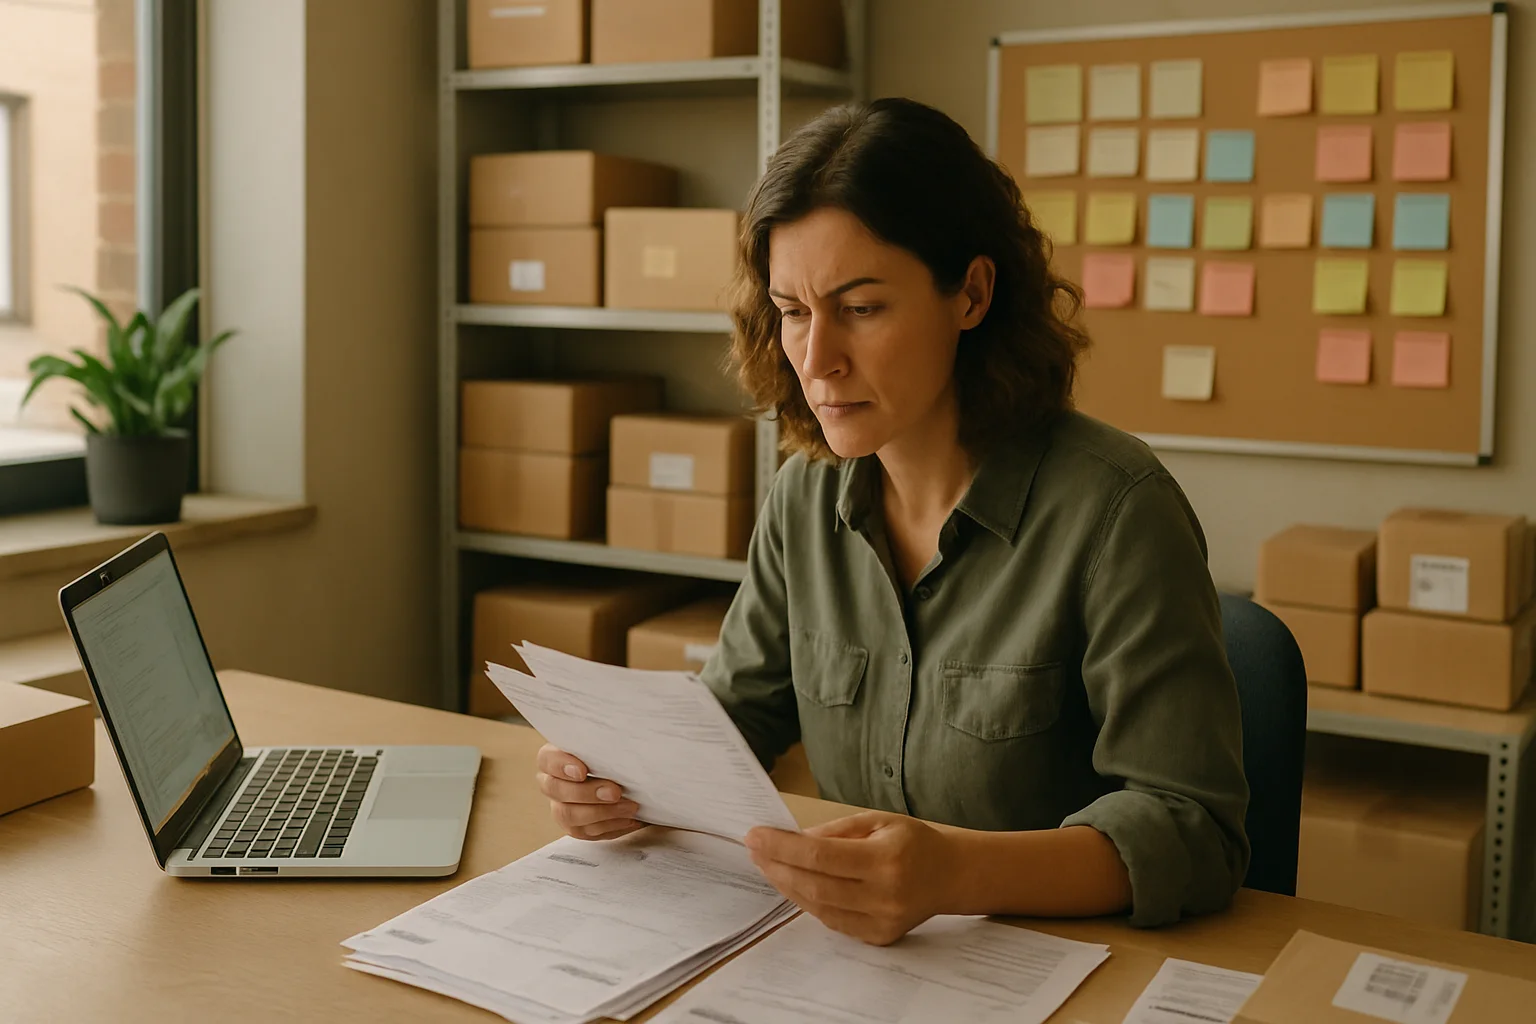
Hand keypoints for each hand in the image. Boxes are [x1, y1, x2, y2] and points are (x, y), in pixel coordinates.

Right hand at [534, 744, 643, 840]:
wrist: (621, 774)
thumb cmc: (609, 752)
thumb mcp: (605, 740)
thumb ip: (603, 739)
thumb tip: (619, 734)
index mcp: (553, 757)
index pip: (546, 760)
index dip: (561, 766)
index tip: (582, 771)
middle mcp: (551, 783)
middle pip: (557, 791)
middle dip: (588, 793)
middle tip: (616, 792)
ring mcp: (560, 807)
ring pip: (570, 816)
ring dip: (603, 813)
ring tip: (630, 807)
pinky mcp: (575, 827)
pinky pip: (587, 832)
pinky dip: (611, 827)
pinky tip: (630, 819)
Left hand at [744, 810, 955, 945]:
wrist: (950, 875)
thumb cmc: (914, 842)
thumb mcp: (878, 821)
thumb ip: (837, 830)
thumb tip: (795, 839)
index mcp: (886, 859)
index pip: (821, 855)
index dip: (782, 847)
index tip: (756, 836)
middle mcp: (885, 894)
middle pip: (815, 885)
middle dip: (778, 867)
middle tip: (754, 850)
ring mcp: (882, 920)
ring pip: (819, 907)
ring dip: (787, 886)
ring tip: (768, 866)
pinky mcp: (879, 937)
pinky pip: (833, 921)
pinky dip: (809, 903)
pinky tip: (794, 885)